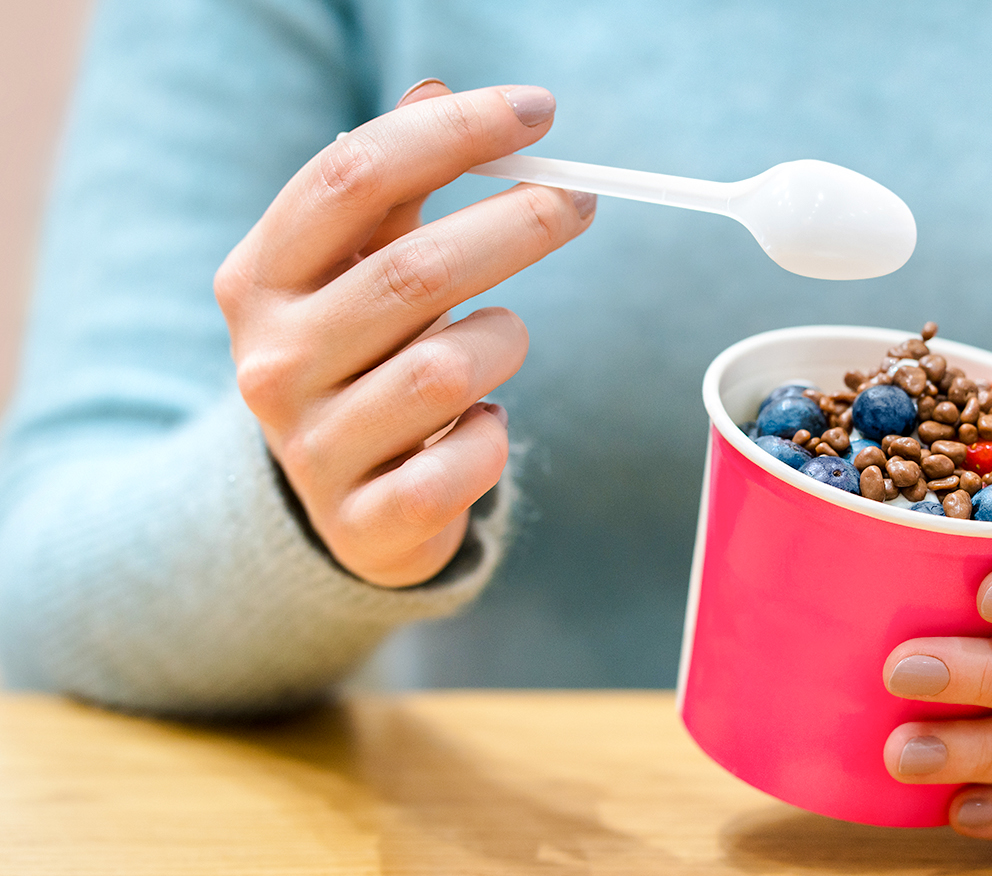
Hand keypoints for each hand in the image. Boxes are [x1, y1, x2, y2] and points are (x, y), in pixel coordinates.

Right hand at [215, 80, 595, 586]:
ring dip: (501, 343)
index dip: (450, 133)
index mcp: (261, 280)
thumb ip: (392, 190)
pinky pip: (465, 461)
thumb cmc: (362, 361)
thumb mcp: (356, 274)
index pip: (350, 178)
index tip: (536, 111)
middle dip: (516, 226)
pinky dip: (494, 436)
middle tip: (577, 202)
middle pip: (413, 271)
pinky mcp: (366, 521)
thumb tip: (435, 87)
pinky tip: (482, 424)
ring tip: (498, 342)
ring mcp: (312, 448)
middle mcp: (272, 361)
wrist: (339, 507)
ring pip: (446, 371)